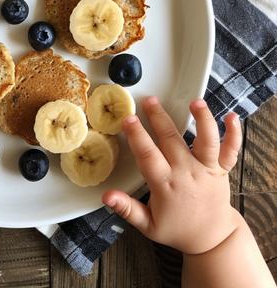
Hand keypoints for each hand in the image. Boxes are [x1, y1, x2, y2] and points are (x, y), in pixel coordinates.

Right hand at [103, 97, 242, 254]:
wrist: (212, 240)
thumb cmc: (177, 229)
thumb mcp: (148, 225)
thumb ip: (127, 209)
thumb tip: (106, 197)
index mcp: (166, 185)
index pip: (148, 155)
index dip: (137, 136)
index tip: (128, 119)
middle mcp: (187, 174)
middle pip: (172, 140)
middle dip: (159, 118)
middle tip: (150, 100)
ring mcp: (207, 170)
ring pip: (205, 141)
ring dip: (202, 120)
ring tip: (195, 102)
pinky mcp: (221, 170)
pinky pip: (230, 150)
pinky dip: (234, 134)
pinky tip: (231, 116)